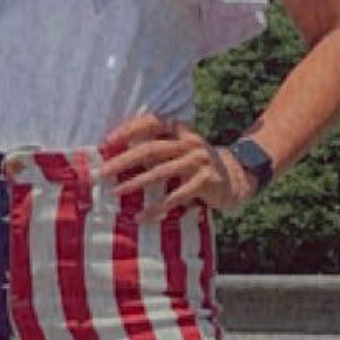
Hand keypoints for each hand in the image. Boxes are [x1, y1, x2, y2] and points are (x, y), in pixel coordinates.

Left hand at [98, 113, 256, 222]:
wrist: (237, 178)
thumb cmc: (198, 165)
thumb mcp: (181, 150)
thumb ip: (157, 149)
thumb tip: (118, 157)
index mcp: (181, 131)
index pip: (152, 122)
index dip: (129, 129)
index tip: (107, 142)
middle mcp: (190, 142)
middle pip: (151, 148)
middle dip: (124, 160)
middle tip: (102, 171)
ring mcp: (199, 161)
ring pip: (161, 172)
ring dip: (136, 183)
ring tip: (116, 191)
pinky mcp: (206, 181)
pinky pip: (176, 196)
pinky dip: (157, 208)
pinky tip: (142, 216)